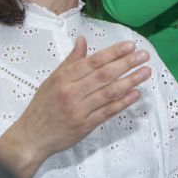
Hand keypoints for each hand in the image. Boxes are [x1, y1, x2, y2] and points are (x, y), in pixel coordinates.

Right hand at [0, 37, 150, 177]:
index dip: (113, 53)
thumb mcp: (52, 79)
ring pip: (109, 93)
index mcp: (64, 78)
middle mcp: (72, 92)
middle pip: (104, 75)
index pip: (93, 62)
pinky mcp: (85, 126)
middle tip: (144, 56)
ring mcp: (79, 110)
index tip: (130, 46)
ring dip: (130, 81)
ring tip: (145, 72)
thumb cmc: (42, 106)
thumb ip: (71, 61)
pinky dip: (122, 102)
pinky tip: (135, 94)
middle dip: (126, 64)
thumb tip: (83, 40)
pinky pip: (107, 112)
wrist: (31, 136)